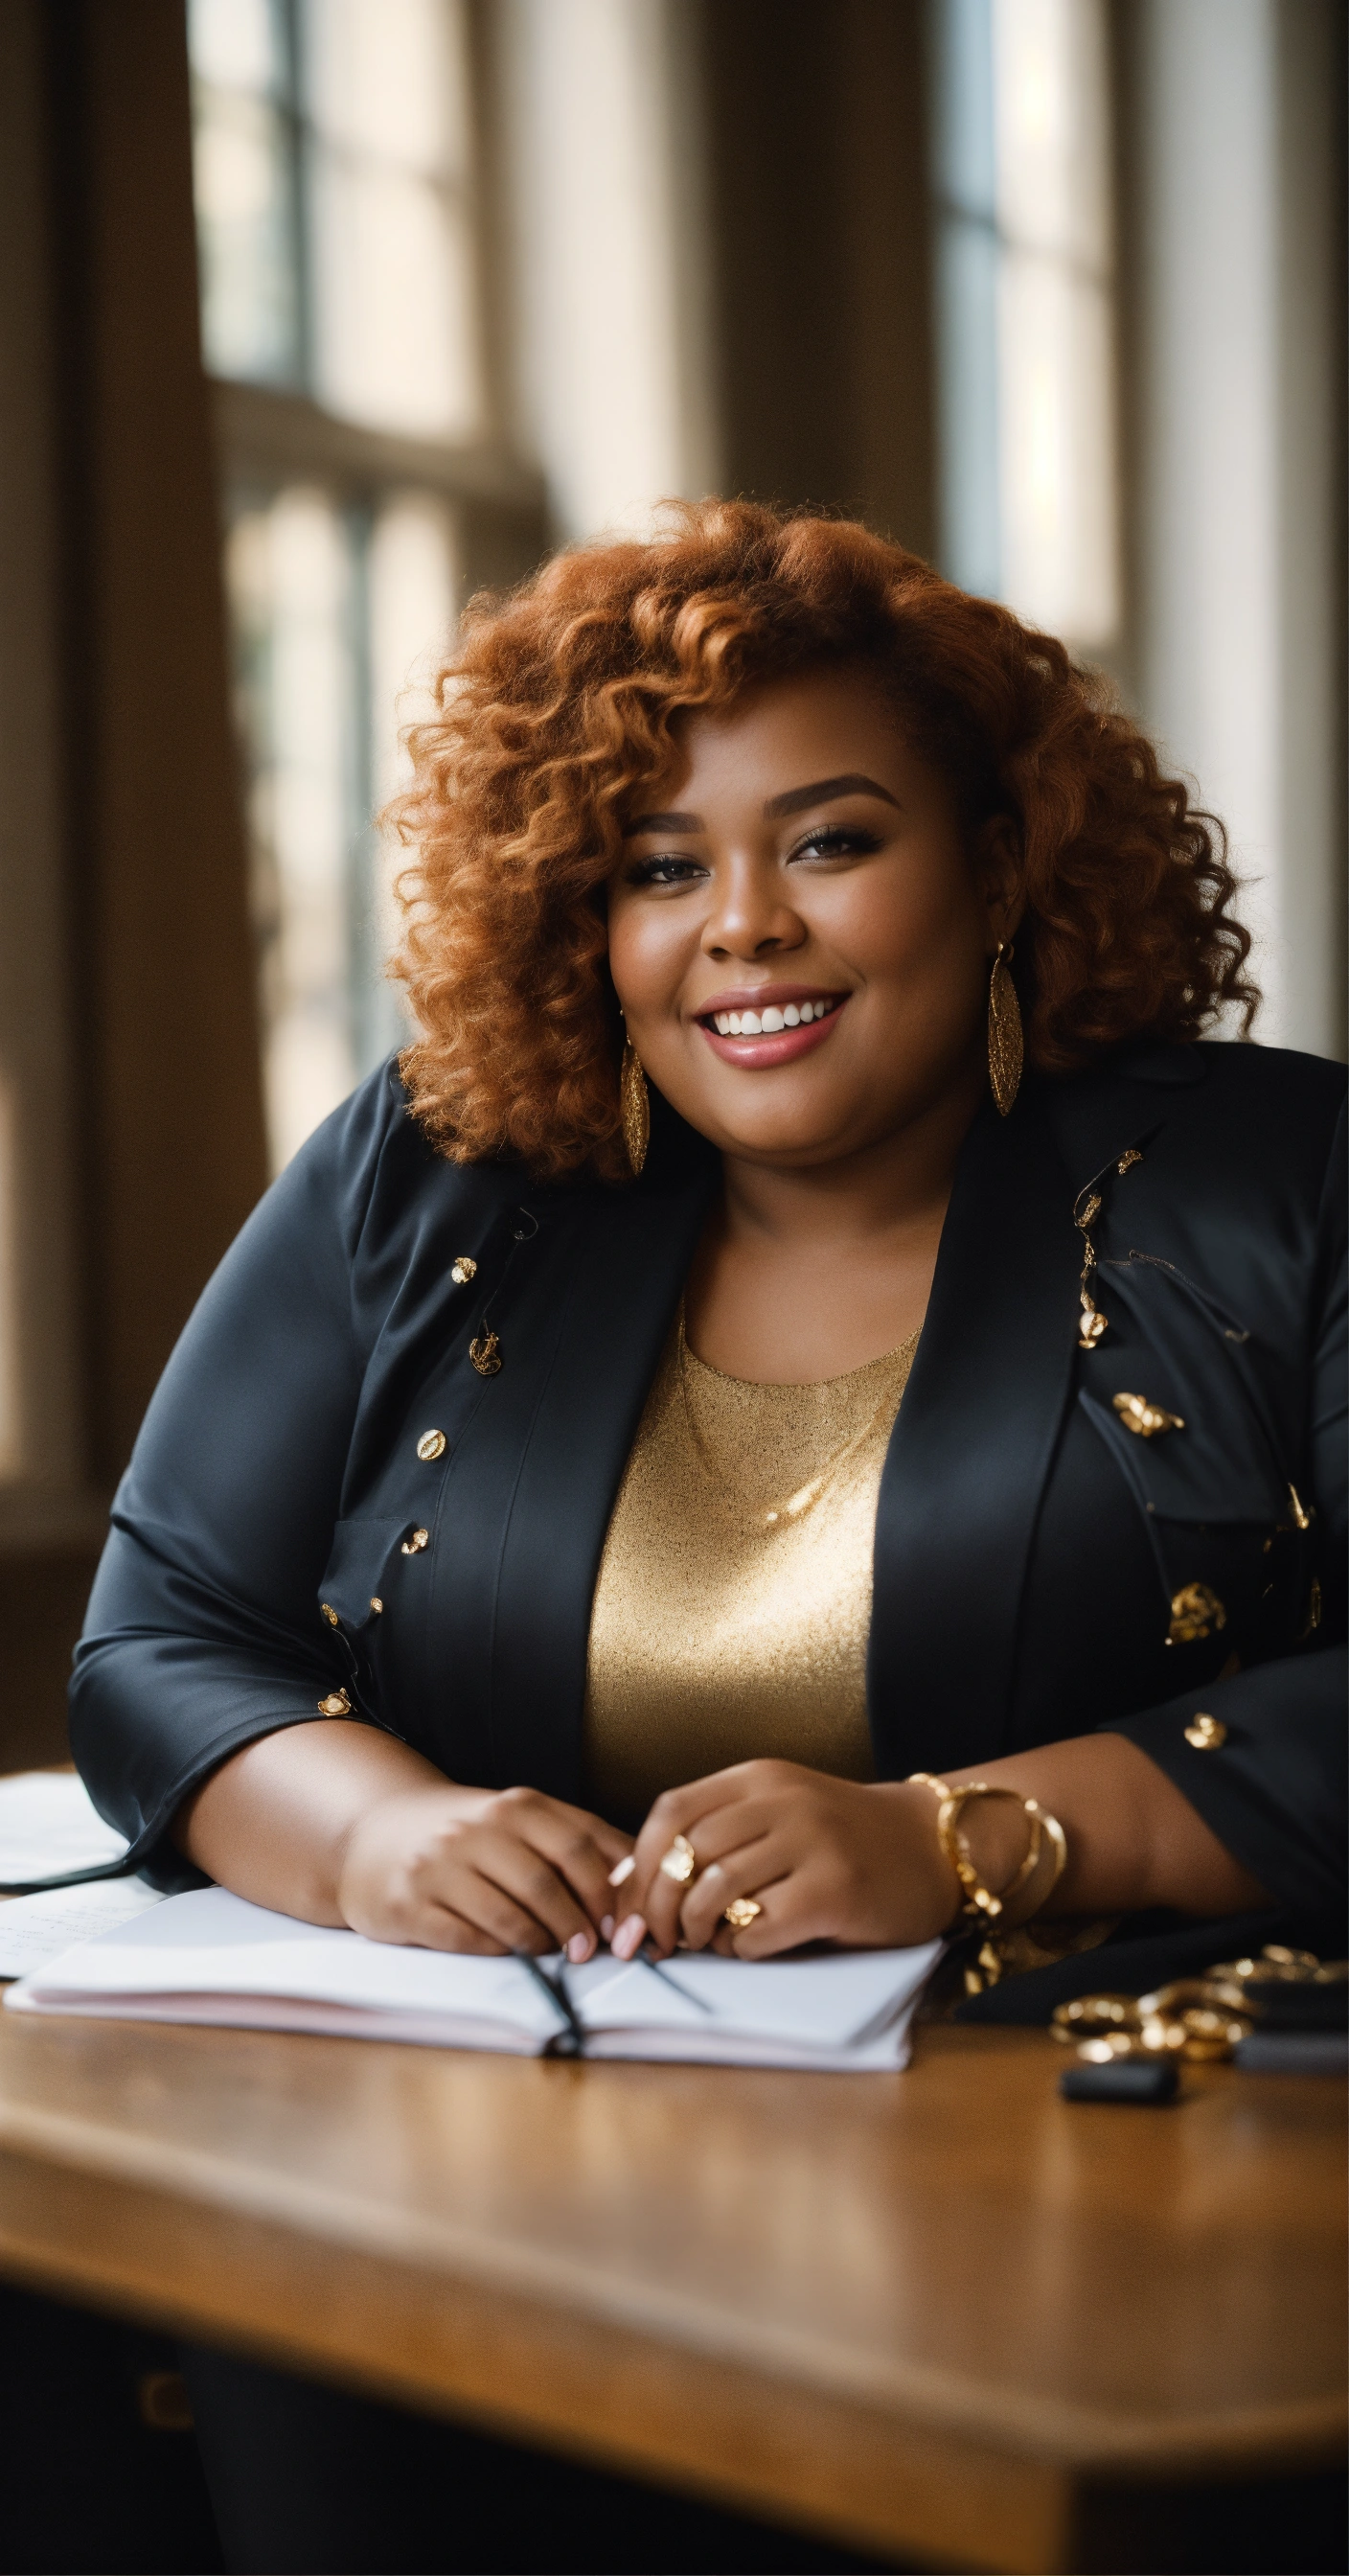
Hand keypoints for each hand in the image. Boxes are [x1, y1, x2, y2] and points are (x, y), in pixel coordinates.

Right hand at [338, 1783, 632, 1959]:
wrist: (374, 1835)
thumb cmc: (466, 1837)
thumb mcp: (518, 1823)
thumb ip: (573, 1843)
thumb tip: (636, 1883)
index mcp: (514, 1805)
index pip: (578, 1845)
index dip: (609, 1891)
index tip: (623, 1922)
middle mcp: (475, 1830)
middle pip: (547, 1884)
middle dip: (579, 1926)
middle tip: (592, 1950)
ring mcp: (438, 1867)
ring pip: (509, 1916)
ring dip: (544, 1943)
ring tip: (558, 1954)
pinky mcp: (410, 1905)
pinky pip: (469, 1939)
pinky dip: (499, 1951)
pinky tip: (511, 1952)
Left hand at [613, 1760, 960, 1959]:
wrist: (932, 1847)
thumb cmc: (843, 1840)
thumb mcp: (780, 1813)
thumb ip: (719, 1834)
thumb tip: (636, 1887)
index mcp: (760, 1777)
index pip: (670, 1814)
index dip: (638, 1868)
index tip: (629, 1910)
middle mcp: (783, 1801)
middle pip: (686, 1856)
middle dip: (657, 1910)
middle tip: (657, 1943)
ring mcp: (813, 1843)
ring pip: (715, 1891)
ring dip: (697, 1930)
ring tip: (708, 1943)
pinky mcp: (836, 1891)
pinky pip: (760, 1928)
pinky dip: (742, 1947)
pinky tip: (753, 1946)